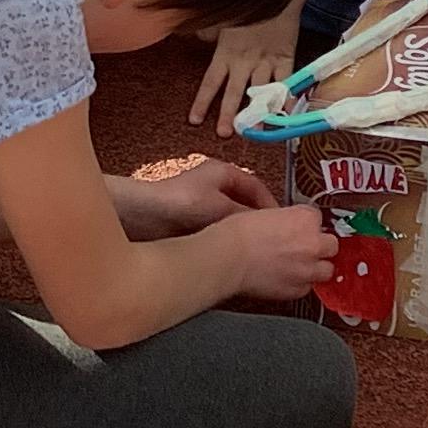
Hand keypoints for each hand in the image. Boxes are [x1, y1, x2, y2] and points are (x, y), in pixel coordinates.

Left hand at [114, 158, 276, 238]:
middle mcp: (214, 186)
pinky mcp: (191, 223)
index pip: (257, 187)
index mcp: (224, 172)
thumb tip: (267, 226)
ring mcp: (202, 204)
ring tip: (254, 248)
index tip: (283, 223)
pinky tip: (231, 254)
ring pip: (231, 220)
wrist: (144, 217)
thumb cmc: (181, 203)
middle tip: (271, 238)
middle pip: (245, 204)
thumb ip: (246, 216)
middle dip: (257, 220)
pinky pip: (217, 232)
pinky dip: (226, 241)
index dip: (271, 205)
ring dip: (241, 232)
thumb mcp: (222, 208)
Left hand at [190, 0, 305, 129]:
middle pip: (234, 93)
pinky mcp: (285, 58)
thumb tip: (197, 37)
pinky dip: (286, 98)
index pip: (211, 82)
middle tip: (225, 134)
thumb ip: (209, 30)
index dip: (202, 102)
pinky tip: (286, 114)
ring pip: (260, 92)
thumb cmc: (247, 2)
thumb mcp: (223, 15)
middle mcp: (245, 61)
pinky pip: (286, 82)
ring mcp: (266, 61)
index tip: (194, 121)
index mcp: (226, 52)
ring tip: (256, 132)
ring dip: (258, 113)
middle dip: (229, 115)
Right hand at [209, 201, 337, 305]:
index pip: (318, 218)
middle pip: (331, 245)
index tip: (300, 229)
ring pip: (327, 270)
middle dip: (321, 246)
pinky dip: (301, 284)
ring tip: (302, 266)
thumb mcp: (266, 213)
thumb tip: (287, 227)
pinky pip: (308, 288)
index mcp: (306, 219)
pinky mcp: (297, 290)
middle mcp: (313, 243)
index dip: (307, 225)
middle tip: (306, 247)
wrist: (229, 258)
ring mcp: (307, 269)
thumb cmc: (239, 233)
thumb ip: (285, 220)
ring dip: (317, 267)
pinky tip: (288, 278)